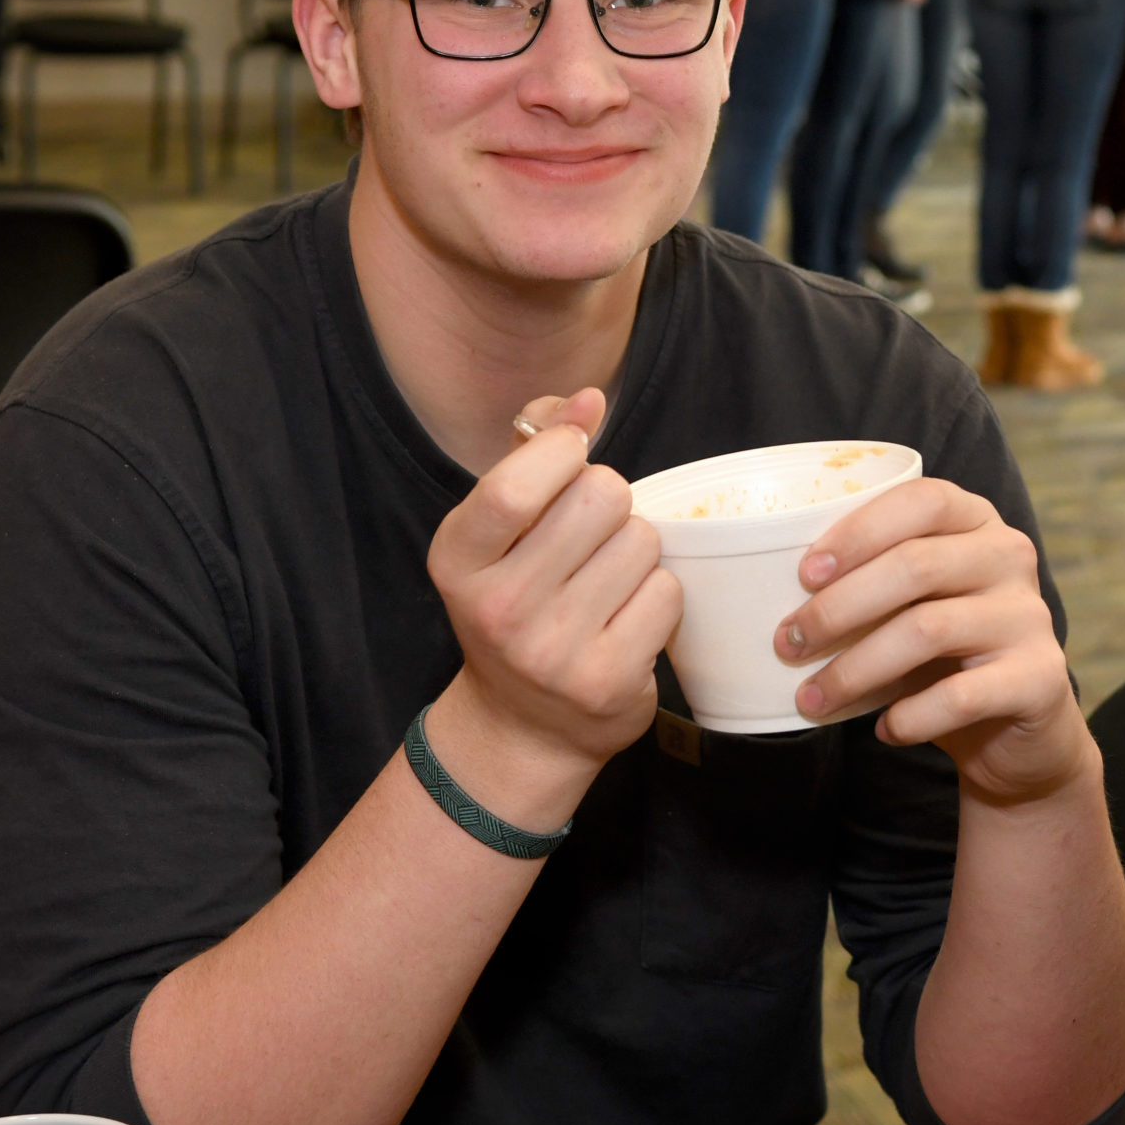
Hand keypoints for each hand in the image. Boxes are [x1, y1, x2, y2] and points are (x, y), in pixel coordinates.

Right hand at [424, 388, 678, 823]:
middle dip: (610, 503)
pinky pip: (667, 593)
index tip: (572, 456)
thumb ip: (535, 451)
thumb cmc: (519, 600)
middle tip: (591, 536)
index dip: (563, 450)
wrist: (522, 725)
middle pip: (600, 496)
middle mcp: (496, 608)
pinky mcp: (606, 681)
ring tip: (606, 583)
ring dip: (637, 553)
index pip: (517, 482)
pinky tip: (626, 618)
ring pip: (642, 542)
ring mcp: (551, 651)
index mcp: (457, 559)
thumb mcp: (500, 529)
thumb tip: (589, 398)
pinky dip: (658, 596)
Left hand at [775, 480, 1086, 803]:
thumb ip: (868, 584)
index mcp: (976, 522)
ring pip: (928, 629)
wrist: (1018, 733)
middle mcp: (1009, 558)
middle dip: (838, 607)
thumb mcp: (910, 606)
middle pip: (916, 565)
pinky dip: (910, 716)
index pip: (922, 501)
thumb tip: (766, 590)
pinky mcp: (1040, 679)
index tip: (803, 574)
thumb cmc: (944, 657)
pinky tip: (884, 730)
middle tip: (786, 642)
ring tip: (812, 698)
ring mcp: (1029, 617)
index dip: (859, 531)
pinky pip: (961, 695)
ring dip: (856, 668)